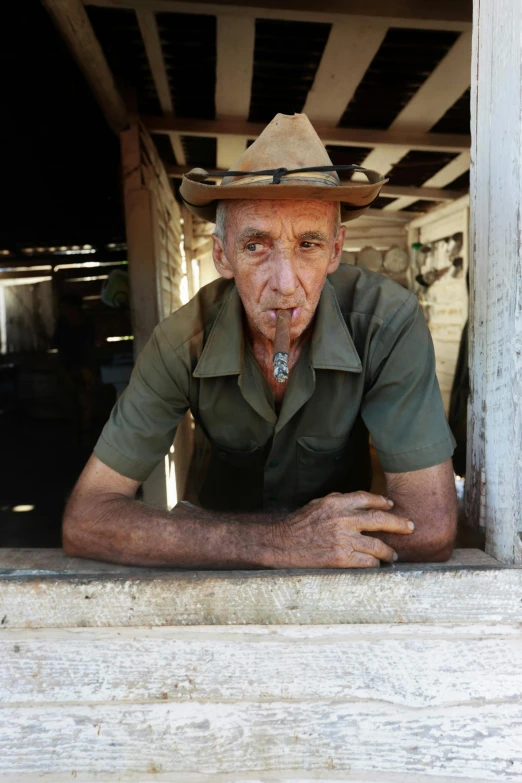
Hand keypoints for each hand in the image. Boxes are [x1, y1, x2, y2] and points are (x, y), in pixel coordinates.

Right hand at [273, 491, 413, 567]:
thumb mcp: (318, 503)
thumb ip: (339, 501)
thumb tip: (361, 502)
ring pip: (378, 545)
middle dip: (399, 524)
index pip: (368, 499)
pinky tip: (376, 565)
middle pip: (381, 519)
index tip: (393, 506)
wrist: (281, 543)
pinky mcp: (341, 558)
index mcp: (337, 502)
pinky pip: (367, 562)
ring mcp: (343, 539)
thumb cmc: (298, 524)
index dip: (384, 502)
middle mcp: (343, 519)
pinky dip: (374, 564)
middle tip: (410, 527)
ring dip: (389, 552)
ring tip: (393, 555)